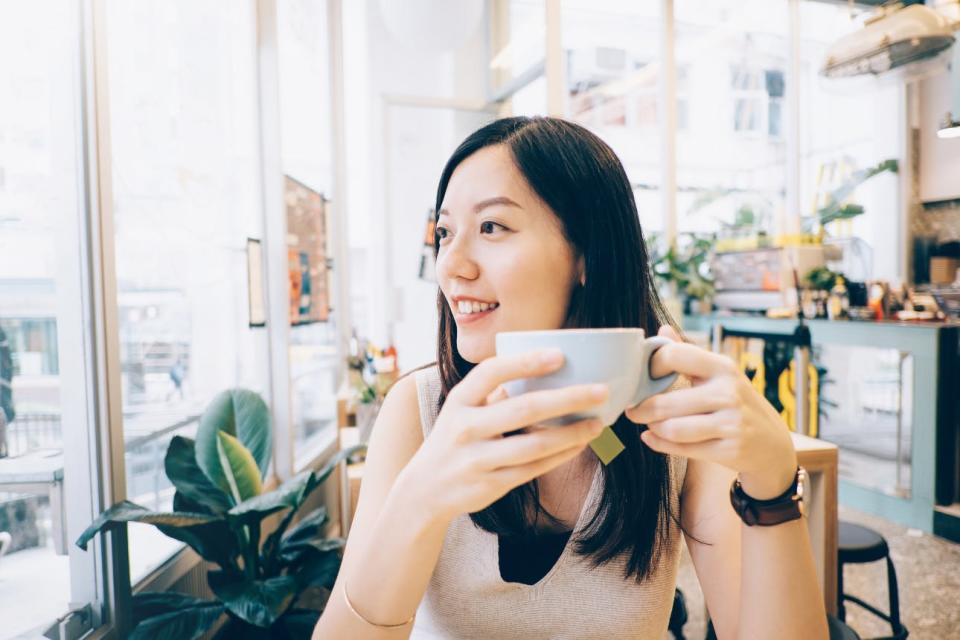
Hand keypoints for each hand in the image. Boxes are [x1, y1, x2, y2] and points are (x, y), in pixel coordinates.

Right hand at [404, 349, 609, 521]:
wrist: (424, 489)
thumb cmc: (455, 438)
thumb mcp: (463, 408)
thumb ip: (494, 391)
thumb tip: (546, 367)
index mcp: (459, 400)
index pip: (492, 372)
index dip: (525, 362)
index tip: (560, 354)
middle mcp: (465, 427)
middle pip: (525, 409)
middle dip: (568, 398)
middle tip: (601, 390)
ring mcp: (477, 459)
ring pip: (535, 444)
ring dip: (572, 433)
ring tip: (598, 422)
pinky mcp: (490, 485)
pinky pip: (534, 468)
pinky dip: (561, 455)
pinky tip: (579, 444)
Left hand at [626, 326, 797, 499]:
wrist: (772, 444)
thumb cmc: (735, 404)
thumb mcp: (718, 375)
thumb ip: (687, 355)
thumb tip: (663, 328)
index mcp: (723, 368)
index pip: (675, 356)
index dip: (652, 365)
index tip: (643, 377)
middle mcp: (729, 393)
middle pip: (666, 402)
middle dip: (641, 409)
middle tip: (632, 410)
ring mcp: (731, 423)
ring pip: (672, 428)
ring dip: (652, 427)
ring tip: (648, 423)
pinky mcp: (729, 451)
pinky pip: (682, 449)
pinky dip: (659, 444)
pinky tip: (651, 437)